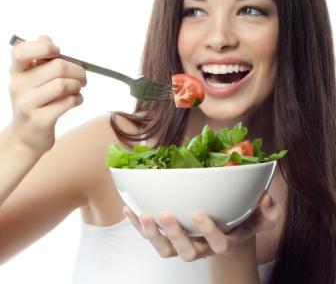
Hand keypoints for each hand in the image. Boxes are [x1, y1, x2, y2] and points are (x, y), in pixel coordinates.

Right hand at [8, 35, 86, 155]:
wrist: (26, 136)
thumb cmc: (35, 102)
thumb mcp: (32, 79)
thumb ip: (40, 58)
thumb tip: (45, 37)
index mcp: (17, 71)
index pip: (21, 51)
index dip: (43, 47)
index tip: (58, 51)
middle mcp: (18, 86)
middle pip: (57, 67)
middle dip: (78, 71)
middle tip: (83, 77)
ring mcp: (28, 104)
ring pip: (64, 85)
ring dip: (78, 86)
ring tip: (78, 89)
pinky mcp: (40, 120)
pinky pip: (68, 102)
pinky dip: (78, 99)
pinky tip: (76, 100)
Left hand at [123, 191, 280, 261]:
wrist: (226, 229)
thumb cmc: (242, 220)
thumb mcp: (260, 216)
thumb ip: (267, 210)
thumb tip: (267, 197)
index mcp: (224, 242)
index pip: (219, 246)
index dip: (208, 233)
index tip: (199, 213)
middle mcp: (202, 248)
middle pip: (188, 253)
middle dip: (176, 235)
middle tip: (166, 214)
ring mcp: (183, 244)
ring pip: (165, 250)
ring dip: (152, 234)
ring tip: (143, 214)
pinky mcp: (168, 237)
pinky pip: (151, 237)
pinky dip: (138, 226)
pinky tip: (129, 208)